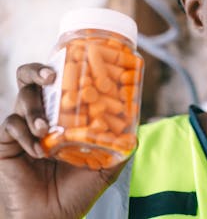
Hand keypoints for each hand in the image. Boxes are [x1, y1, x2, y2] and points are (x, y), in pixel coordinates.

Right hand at [0, 63, 125, 218]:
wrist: (50, 217)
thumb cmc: (77, 191)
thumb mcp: (106, 168)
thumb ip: (120, 149)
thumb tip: (135, 132)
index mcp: (66, 116)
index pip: (65, 84)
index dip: (69, 68)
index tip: (80, 62)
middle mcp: (45, 115)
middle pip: (34, 79)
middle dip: (39, 71)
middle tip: (51, 76)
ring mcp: (25, 127)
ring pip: (22, 97)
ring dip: (34, 109)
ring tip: (45, 127)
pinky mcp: (6, 141)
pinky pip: (10, 125)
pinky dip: (24, 134)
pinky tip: (37, 150)